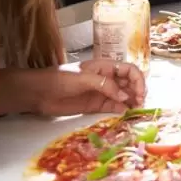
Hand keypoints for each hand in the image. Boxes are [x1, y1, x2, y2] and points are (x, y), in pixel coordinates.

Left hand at [29, 59, 145, 115]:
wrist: (40, 93)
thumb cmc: (60, 79)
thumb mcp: (84, 78)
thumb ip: (105, 85)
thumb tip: (125, 96)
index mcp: (105, 66)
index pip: (129, 70)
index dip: (138, 80)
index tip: (140, 93)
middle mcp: (107, 79)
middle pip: (129, 83)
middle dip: (138, 91)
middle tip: (140, 104)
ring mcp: (102, 92)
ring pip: (124, 96)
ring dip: (132, 101)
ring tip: (137, 110)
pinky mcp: (96, 105)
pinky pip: (114, 107)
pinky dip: (122, 110)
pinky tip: (125, 113)